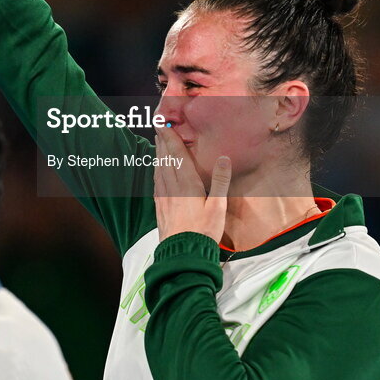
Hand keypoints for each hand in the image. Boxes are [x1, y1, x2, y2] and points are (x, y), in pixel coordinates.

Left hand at [153, 125, 231, 242]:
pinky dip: (157, 170)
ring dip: (158, 154)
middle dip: (162, 142)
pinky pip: (156, 182)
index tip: (165, 124)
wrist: (183, 255)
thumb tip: (223, 158)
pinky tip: (157, 171)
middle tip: (159, 128)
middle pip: (165, 159)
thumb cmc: (203, 232)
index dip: (171, 138)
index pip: (177, 155)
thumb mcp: (218, 207)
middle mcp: (171, 188)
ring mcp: (163, 198)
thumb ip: (220, 181)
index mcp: (186, 185)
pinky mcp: (160, 207)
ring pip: (159, 170)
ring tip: (158, 144)